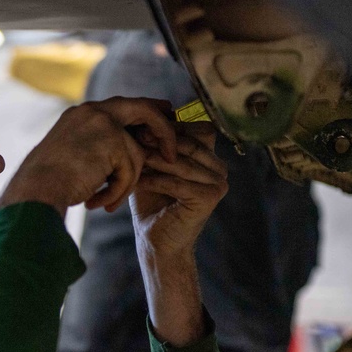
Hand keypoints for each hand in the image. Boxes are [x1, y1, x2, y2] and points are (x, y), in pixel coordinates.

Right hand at [0, 97, 177, 214]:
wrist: (35, 192)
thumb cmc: (49, 185)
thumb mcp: (74, 159)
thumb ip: (100, 149)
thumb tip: (133, 152)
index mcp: (81, 113)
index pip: (122, 106)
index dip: (146, 115)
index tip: (162, 126)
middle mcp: (93, 110)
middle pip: (143, 109)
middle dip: (163, 130)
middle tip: (172, 152)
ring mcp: (103, 122)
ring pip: (137, 153)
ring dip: (126, 183)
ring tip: (106, 201)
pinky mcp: (112, 140)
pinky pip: (132, 169)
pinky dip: (119, 191)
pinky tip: (100, 201)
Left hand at [130, 121, 227, 257]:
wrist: (156, 240)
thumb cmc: (151, 201)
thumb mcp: (152, 165)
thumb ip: (156, 141)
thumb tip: (146, 110)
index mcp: (210, 156)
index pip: (196, 128)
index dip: (171, 125)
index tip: (142, 126)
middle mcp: (220, 167)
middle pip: (190, 142)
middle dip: (160, 140)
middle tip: (134, 138)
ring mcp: (218, 182)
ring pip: (182, 161)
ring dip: (153, 159)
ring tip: (131, 158)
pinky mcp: (210, 197)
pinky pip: (177, 182)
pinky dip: (154, 180)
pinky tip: (136, 182)